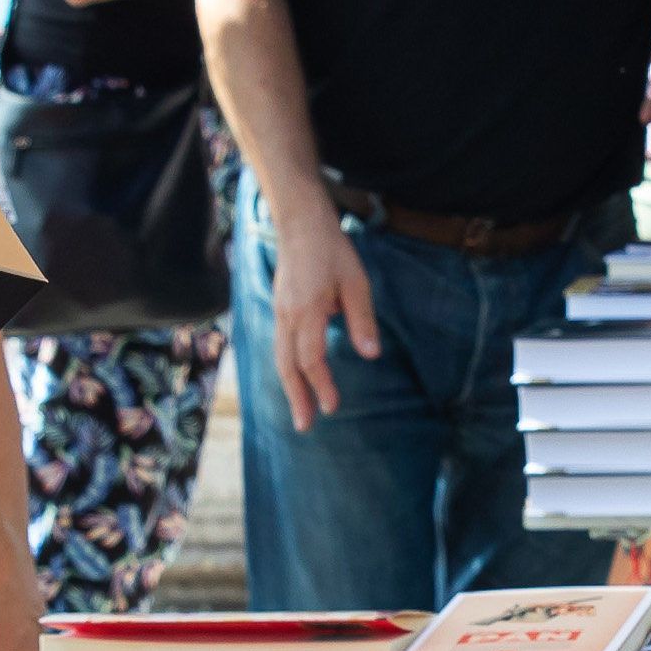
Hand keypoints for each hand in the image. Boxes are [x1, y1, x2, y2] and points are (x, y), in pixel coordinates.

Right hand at [263, 213, 383, 431]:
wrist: (301, 224)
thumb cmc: (333, 251)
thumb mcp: (356, 282)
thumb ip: (362, 320)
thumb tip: (371, 354)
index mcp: (307, 310)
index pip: (311, 358)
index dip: (321, 385)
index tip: (333, 407)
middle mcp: (287, 316)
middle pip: (286, 366)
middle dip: (296, 397)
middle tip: (305, 426)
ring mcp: (279, 312)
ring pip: (279, 358)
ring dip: (289, 387)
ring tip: (300, 411)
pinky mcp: (279, 309)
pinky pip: (280, 346)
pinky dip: (287, 368)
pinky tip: (297, 379)